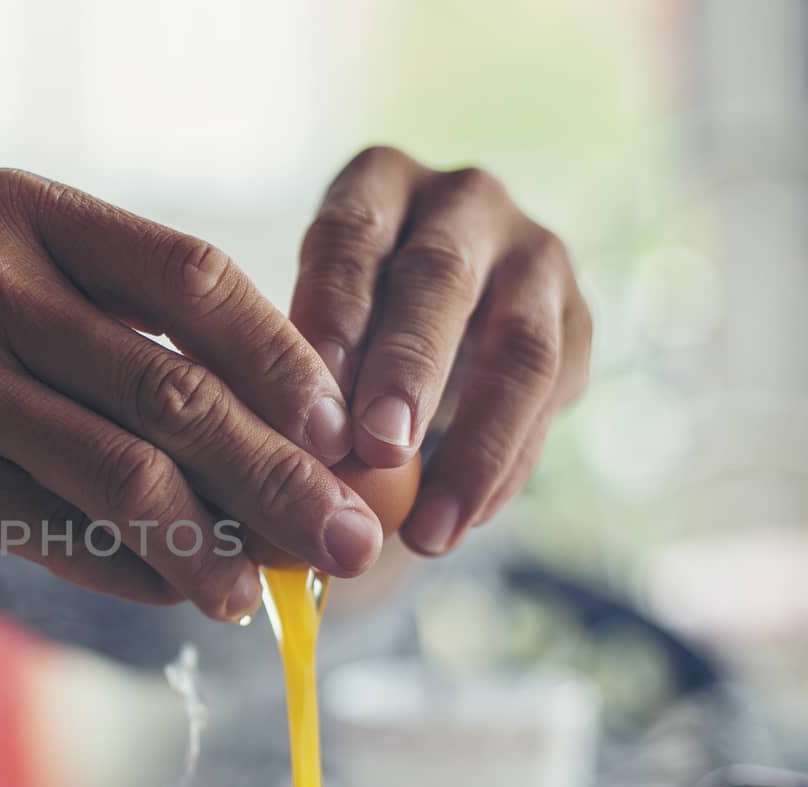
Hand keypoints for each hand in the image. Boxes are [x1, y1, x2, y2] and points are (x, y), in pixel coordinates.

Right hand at [0, 169, 387, 619]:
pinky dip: (126, 571)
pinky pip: (51, 531)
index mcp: (27, 215)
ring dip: (212, 544)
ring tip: (266, 596)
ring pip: (121, 469)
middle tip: (350, 544)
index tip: (339, 433)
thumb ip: (98, 337)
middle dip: (281, 474)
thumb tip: (239, 442)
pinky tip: (176, 595)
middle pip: (176, 385)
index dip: (285, 361)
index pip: (195, 279)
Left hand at [289, 147, 590, 554]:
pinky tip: (463, 521)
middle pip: (442, 281)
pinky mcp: (577, 318)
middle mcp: (463, 200)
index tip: (313, 393)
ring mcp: (533, 254)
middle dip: (409, 372)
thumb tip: (283, 449)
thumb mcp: (308, 322)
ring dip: (474, 445)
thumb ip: (299, 364)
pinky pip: (552, 397)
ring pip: (520, 346)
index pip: (351, 235)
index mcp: (378, 182)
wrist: (426, 335)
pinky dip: (506, 466)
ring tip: (428, 528)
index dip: (333, 312)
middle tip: (377, 451)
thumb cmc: (336, 330)